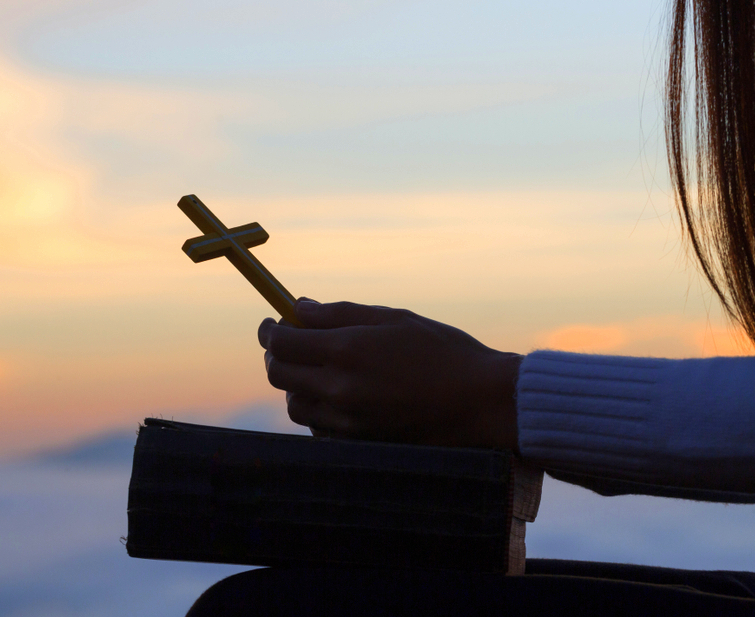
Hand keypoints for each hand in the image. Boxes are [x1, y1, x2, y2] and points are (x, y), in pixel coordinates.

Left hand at [258, 299, 519, 449]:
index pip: (282, 342)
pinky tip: (341, 397)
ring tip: (319, 370)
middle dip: (277, 356)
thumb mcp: (393, 319)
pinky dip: (318, 411)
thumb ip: (340, 313)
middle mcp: (339, 390)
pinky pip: (318, 428)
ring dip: (296, 385)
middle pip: (279, 375)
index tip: (272, 323)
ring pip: (295, 405)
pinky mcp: (358, 446)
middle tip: (290, 343)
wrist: (483, 405)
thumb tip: (298, 307)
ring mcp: (347, 424)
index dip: (271, 330)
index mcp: (346, 351)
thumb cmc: (444, 353)